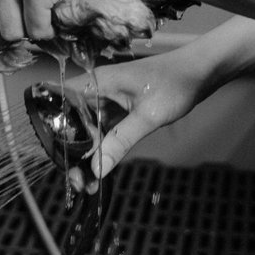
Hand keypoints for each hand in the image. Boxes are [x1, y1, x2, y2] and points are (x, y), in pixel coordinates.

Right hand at [58, 49, 209, 190]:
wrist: (202, 71)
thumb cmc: (175, 83)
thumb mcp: (148, 116)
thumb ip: (120, 141)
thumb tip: (96, 168)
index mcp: (97, 82)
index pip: (60, 103)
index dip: (53, 128)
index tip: (57, 157)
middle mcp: (98, 89)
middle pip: (73, 121)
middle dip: (72, 151)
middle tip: (77, 181)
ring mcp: (110, 98)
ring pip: (88, 127)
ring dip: (88, 152)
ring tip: (87, 183)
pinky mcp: (121, 107)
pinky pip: (104, 128)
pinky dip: (102, 147)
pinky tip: (101, 168)